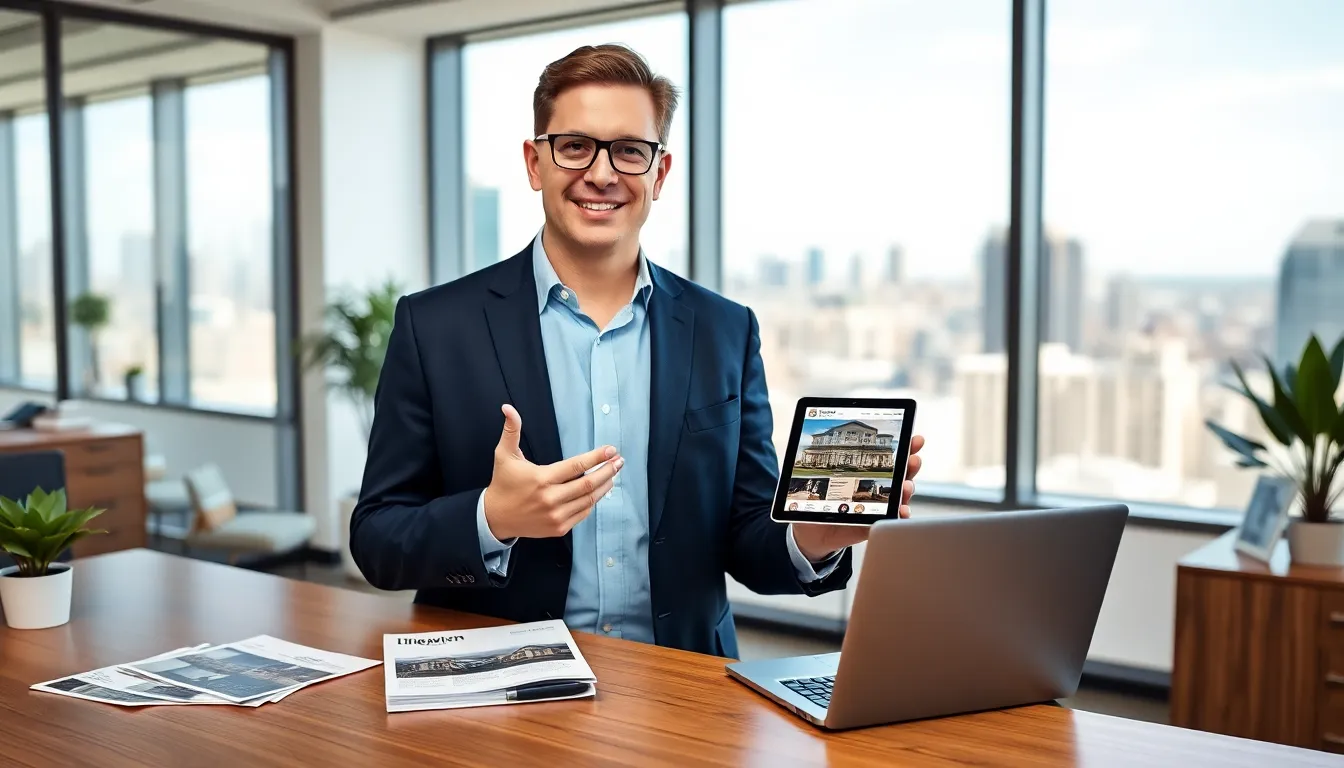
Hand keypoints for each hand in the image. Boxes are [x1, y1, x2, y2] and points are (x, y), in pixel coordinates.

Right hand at [482, 404, 623, 540]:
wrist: (496, 518)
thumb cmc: (503, 484)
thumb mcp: (504, 455)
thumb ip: (511, 430)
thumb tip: (508, 408)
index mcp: (541, 479)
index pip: (576, 466)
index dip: (596, 457)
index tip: (611, 450)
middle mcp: (551, 498)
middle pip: (588, 484)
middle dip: (607, 471)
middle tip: (619, 461)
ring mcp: (556, 515)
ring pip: (589, 500)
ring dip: (604, 486)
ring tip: (613, 474)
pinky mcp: (559, 528)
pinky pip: (583, 513)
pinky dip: (593, 501)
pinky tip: (599, 491)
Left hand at [792, 435, 925, 561]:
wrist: (814, 533)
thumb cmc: (821, 504)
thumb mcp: (820, 483)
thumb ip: (825, 470)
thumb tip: (824, 449)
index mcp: (868, 474)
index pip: (890, 458)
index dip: (905, 447)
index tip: (914, 439)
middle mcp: (878, 489)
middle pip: (901, 474)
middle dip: (911, 465)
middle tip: (913, 459)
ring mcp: (879, 507)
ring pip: (900, 496)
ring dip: (907, 489)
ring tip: (906, 486)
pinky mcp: (875, 524)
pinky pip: (891, 520)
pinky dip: (900, 516)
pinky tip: (901, 510)